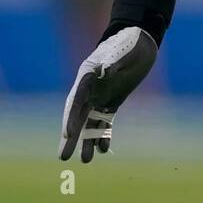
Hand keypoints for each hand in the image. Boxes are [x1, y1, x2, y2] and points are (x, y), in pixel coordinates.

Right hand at [59, 26, 156, 162]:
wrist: (139, 41)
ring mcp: (99, 95)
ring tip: (85, 161)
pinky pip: (104, 121)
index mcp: (87, 75)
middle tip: (63, 157)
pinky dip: (103, 134)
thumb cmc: (128, 43)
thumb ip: (111, 62)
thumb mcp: (121, 52)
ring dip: (87, 140)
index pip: (76, 100)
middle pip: (76, 116)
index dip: (71, 117)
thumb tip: (102, 70)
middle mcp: (89, 89)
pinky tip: (103, 149)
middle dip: (70, 137)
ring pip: (89, 122)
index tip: (68, 134)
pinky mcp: (111, 101)